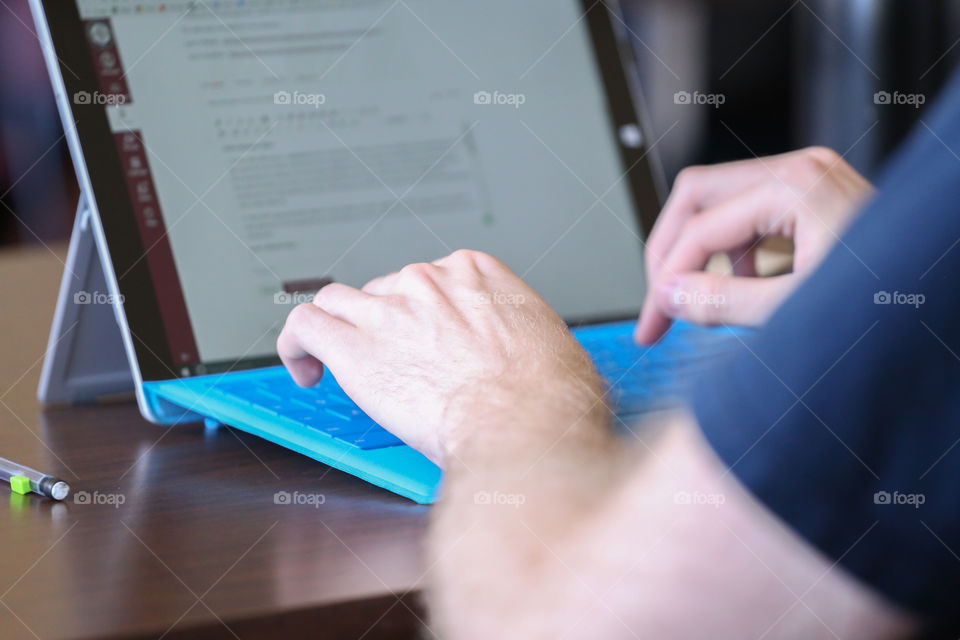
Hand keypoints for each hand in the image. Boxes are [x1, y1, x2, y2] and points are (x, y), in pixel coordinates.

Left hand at [276, 250, 603, 465]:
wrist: (522, 423)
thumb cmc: (547, 394)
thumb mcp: (551, 343)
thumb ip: (520, 334)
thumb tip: (525, 353)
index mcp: (474, 273)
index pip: (430, 279)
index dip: (422, 313)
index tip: (424, 338)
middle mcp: (427, 282)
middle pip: (386, 292)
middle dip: (387, 327)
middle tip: (395, 366)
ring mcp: (388, 310)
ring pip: (338, 301)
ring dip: (337, 329)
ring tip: (335, 360)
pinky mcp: (354, 347)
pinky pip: (304, 326)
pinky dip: (297, 345)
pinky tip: (307, 372)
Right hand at [635, 147, 873, 343]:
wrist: (948, 294)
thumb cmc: (896, 300)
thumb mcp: (798, 311)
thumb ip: (724, 303)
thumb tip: (669, 297)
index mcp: (794, 187)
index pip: (700, 228)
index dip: (666, 278)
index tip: (654, 321)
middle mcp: (799, 171)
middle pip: (696, 198)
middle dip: (671, 254)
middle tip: (660, 304)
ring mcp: (808, 179)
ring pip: (718, 206)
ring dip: (700, 255)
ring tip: (705, 304)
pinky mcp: (813, 198)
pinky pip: (749, 215)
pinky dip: (733, 254)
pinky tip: (742, 289)